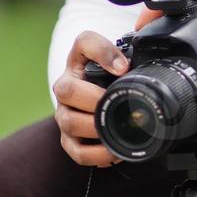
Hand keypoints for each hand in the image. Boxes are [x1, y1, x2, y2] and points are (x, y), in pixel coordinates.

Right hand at [50, 30, 128, 166]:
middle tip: (118, 104)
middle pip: (67, 90)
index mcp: (80, 62)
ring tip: (117, 130)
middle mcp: (66, 86)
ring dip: (95, 128)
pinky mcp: (68, 140)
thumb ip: (132, 56)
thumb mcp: (122, 65)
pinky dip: (96, 154)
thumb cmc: (113, 84)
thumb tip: (131, 67)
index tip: (123, 67)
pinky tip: (114, 151)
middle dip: (95, 99)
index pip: (84, 42)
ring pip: (69, 122)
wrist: (99, 105)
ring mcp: (64, 114)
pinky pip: (77, 151)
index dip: (102, 51)